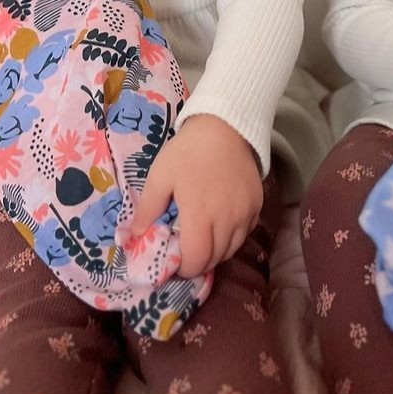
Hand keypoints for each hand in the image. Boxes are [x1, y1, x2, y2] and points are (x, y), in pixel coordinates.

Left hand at [130, 113, 262, 278]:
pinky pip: (245, 233)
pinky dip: (233, 237)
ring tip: (203, 238)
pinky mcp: (257, 205)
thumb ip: (148, 208)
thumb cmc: (189, 151)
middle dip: (199, 261)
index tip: (174, 261)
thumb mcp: (160, 175)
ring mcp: (245, 213)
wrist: (226, 125)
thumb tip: (135, 236)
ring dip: (217, 251)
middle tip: (186, 250)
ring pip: (232, 249)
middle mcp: (227, 221)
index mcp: (200, 216)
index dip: (184, 268)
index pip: (196, 260)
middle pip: (215, 259)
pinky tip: (221, 224)